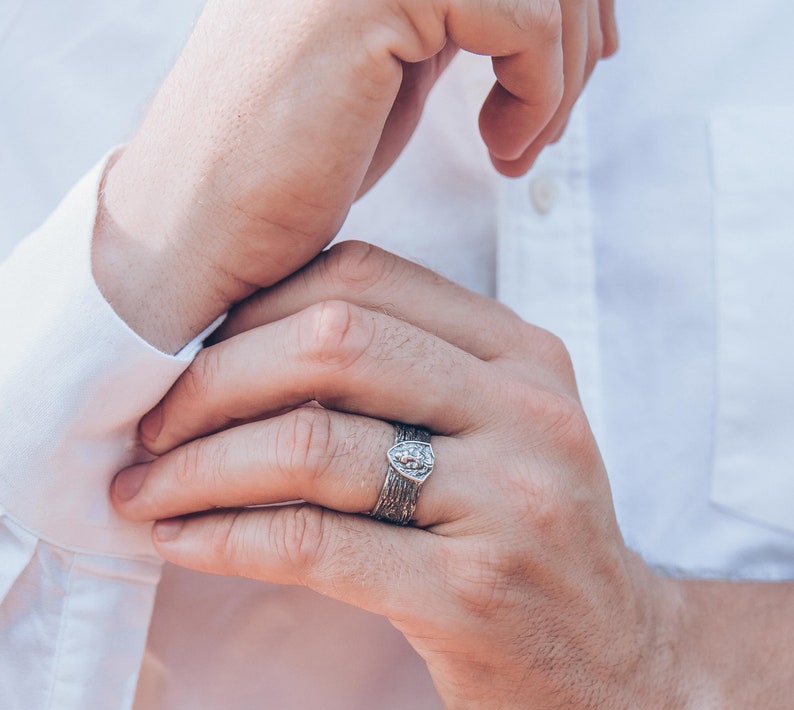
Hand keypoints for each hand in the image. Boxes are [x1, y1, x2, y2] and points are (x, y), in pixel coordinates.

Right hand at [93, 0, 616, 351]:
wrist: (197, 240)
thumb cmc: (284, 180)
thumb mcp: (385, 77)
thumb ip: (442, 25)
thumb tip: (535, 16)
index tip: (589, 61)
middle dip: (578, 26)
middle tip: (556, 117)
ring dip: (559, 72)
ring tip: (523, 148)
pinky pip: (521, 19)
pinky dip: (537, 91)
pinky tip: (503, 151)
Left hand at [111, 242, 668, 709]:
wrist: (626, 674)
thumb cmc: (536, 551)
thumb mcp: (499, 439)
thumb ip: (407, 384)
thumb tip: (244, 358)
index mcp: (523, 357)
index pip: (365, 278)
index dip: (255, 307)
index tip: (193, 358)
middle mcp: (522, 412)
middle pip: (330, 341)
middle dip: (212, 381)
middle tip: (149, 427)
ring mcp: (503, 502)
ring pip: (310, 446)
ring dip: (197, 467)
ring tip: (142, 490)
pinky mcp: (468, 596)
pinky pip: (311, 544)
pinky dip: (224, 538)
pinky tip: (180, 542)